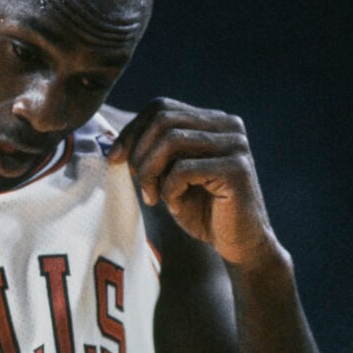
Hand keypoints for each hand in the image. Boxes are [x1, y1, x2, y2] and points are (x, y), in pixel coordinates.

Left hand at [109, 97, 277, 266]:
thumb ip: (154, 152)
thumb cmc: (202, 211)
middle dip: (139, 151)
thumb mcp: (171, 175)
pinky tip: (174, 205)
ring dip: (150, 170)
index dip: (132, 131)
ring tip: (151, 196)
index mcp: (213, 121)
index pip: (161, 107)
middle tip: (136, 181)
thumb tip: (118, 141)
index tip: (114, 158)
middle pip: (164, 119)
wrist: (238, 245)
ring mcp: (235, 145)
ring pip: (171, 140)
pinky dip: (169, 188)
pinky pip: (184, 169)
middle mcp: (228, 126)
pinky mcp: (236, 170)